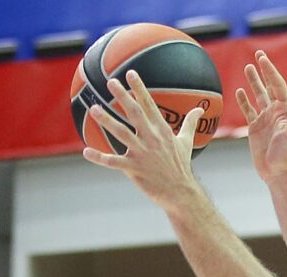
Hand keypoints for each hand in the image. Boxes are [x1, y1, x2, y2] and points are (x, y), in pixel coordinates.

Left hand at [83, 72, 206, 208]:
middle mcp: (152, 139)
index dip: (139, 88)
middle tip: (110, 82)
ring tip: (94, 109)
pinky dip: (99, 158)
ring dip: (107, 120)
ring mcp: (142, 153)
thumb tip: (200, 109)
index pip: (149, 105)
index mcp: (162, 131)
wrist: (181, 193)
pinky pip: (113, 162)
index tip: (130, 73)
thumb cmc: (181, 166)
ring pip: (121, 133)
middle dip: (122, 96)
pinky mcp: (134, 169)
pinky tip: (86, 152)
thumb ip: (190, 123)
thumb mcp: (187, 142)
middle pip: (135, 113)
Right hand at [235, 51, 286, 184]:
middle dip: (263, 70)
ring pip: (258, 95)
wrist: (277, 172)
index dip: (270, 71)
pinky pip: (248, 110)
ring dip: (253, 82)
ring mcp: (265, 119)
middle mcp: (275, 112)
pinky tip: (239, 91)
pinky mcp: (255, 128)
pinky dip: (244, 101)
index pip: (277, 85)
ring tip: (248, 67)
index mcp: (285, 110)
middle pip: (268, 86)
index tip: (262, 58)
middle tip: (258, 54)